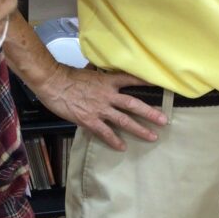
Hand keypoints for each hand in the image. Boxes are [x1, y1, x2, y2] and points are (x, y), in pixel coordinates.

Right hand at [35, 64, 166, 150]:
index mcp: (107, 81)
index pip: (131, 79)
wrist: (53, 84)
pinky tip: (122, 147)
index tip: (159, 85)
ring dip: (140, 129)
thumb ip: (96, 74)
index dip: (145, 81)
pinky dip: (114, 140)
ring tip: (152, 136)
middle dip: (150, 113)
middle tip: (164, 120)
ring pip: (124, 120)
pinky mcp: (90, 120)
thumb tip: (97, 70)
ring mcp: (100, 109)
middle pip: (134, 104)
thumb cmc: (67, 76)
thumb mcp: (86, 72)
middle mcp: (108, 95)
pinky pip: (105, 132)